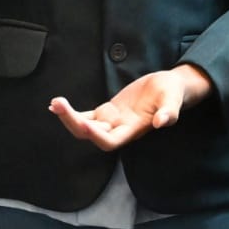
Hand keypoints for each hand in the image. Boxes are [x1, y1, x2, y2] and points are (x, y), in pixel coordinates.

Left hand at [48, 65, 210, 151]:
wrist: (170, 87)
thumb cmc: (172, 93)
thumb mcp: (173, 99)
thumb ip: (169, 111)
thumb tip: (162, 122)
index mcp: (134, 129)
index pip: (110, 141)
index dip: (96, 135)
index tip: (84, 122)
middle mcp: (120, 129)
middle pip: (91, 134)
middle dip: (73, 122)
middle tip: (59, 105)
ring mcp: (113, 121)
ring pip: (85, 126)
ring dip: (68, 117)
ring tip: (55, 103)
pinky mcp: (108, 111)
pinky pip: (86, 115)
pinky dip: (72, 112)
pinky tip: (57, 105)